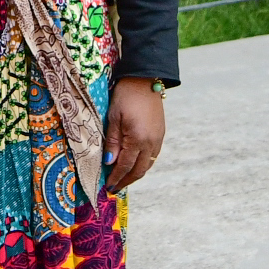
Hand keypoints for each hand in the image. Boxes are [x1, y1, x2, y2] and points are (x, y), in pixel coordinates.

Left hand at [104, 77, 165, 192]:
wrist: (144, 80)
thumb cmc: (125, 96)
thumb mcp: (113, 118)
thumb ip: (112, 142)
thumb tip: (109, 163)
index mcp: (137, 139)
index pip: (125, 166)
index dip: (116, 178)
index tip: (108, 187)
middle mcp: (151, 143)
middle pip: (139, 170)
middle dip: (126, 181)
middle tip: (115, 188)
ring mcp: (158, 139)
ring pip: (147, 165)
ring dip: (135, 174)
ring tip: (123, 179)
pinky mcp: (160, 134)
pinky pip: (152, 156)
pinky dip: (142, 164)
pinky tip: (134, 164)